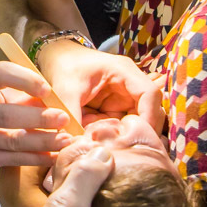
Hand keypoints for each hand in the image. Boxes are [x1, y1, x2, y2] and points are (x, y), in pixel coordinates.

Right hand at [0, 61, 73, 167]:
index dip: (26, 80)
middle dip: (40, 118)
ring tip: (66, 139)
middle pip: (7, 115)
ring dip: (44, 141)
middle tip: (64, 118)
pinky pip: (13, 159)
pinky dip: (37, 158)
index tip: (48, 89)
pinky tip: (54, 155)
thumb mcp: (1, 90)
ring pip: (13, 141)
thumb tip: (59, 101)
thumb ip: (25, 92)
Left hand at [35, 40, 163, 133]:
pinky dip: (112, 134)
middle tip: (124, 149)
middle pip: (149, 110)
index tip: (139, 137)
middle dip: (139, 131)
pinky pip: (121, 125)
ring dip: (123, 134)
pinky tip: (97, 138)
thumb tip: (75, 142)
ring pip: (136, 122)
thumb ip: (72, 114)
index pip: (150, 94)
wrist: (56, 57)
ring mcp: (124, 97)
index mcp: (124, 72)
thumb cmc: (65, 66)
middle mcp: (130, 84)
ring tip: (105, 142)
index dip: (149, 117)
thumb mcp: (66, 88)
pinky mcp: (116, 108)